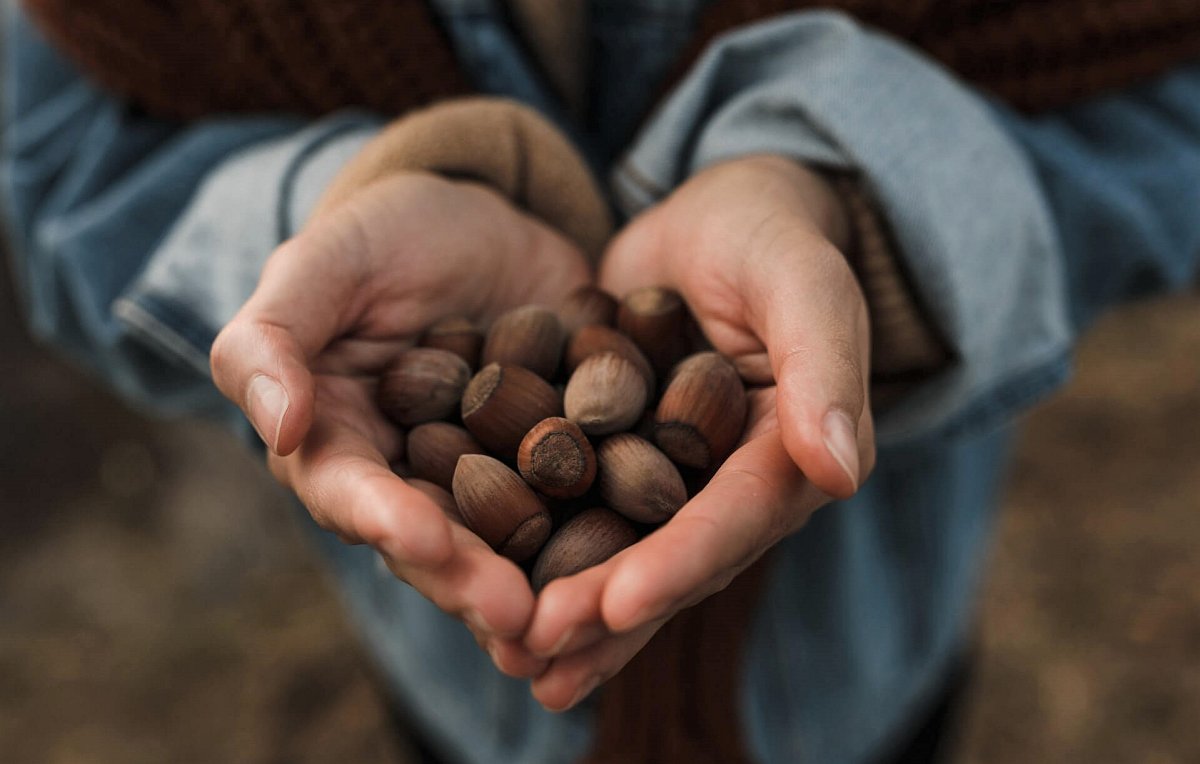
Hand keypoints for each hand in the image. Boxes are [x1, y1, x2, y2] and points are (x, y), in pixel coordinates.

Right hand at [211, 173, 590, 675]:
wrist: (488, 223)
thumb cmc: (386, 237)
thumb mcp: (322, 264)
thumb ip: (272, 338)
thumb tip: (280, 428)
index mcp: (339, 444)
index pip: (350, 493)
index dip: (384, 520)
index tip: (425, 541)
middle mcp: (412, 482)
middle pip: (435, 544)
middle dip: (472, 582)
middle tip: (518, 617)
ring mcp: (491, 480)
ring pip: (509, 545)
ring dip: (538, 586)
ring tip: (574, 618)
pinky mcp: (560, 464)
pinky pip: (582, 503)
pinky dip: (606, 537)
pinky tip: (640, 566)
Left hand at [523, 155, 875, 708]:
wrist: (721, 217)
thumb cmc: (772, 236)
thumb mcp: (804, 283)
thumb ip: (824, 367)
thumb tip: (841, 472)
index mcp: (794, 458)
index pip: (735, 520)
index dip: (679, 565)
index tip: (617, 605)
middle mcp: (734, 487)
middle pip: (671, 560)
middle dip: (606, 612)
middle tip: (536, 651)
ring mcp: (674, 480)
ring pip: (622, 554)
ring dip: (570, 611)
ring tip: (509, 655)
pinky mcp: (620, 460)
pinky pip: (579, 512)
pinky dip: (539, 553)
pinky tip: (486, 592)